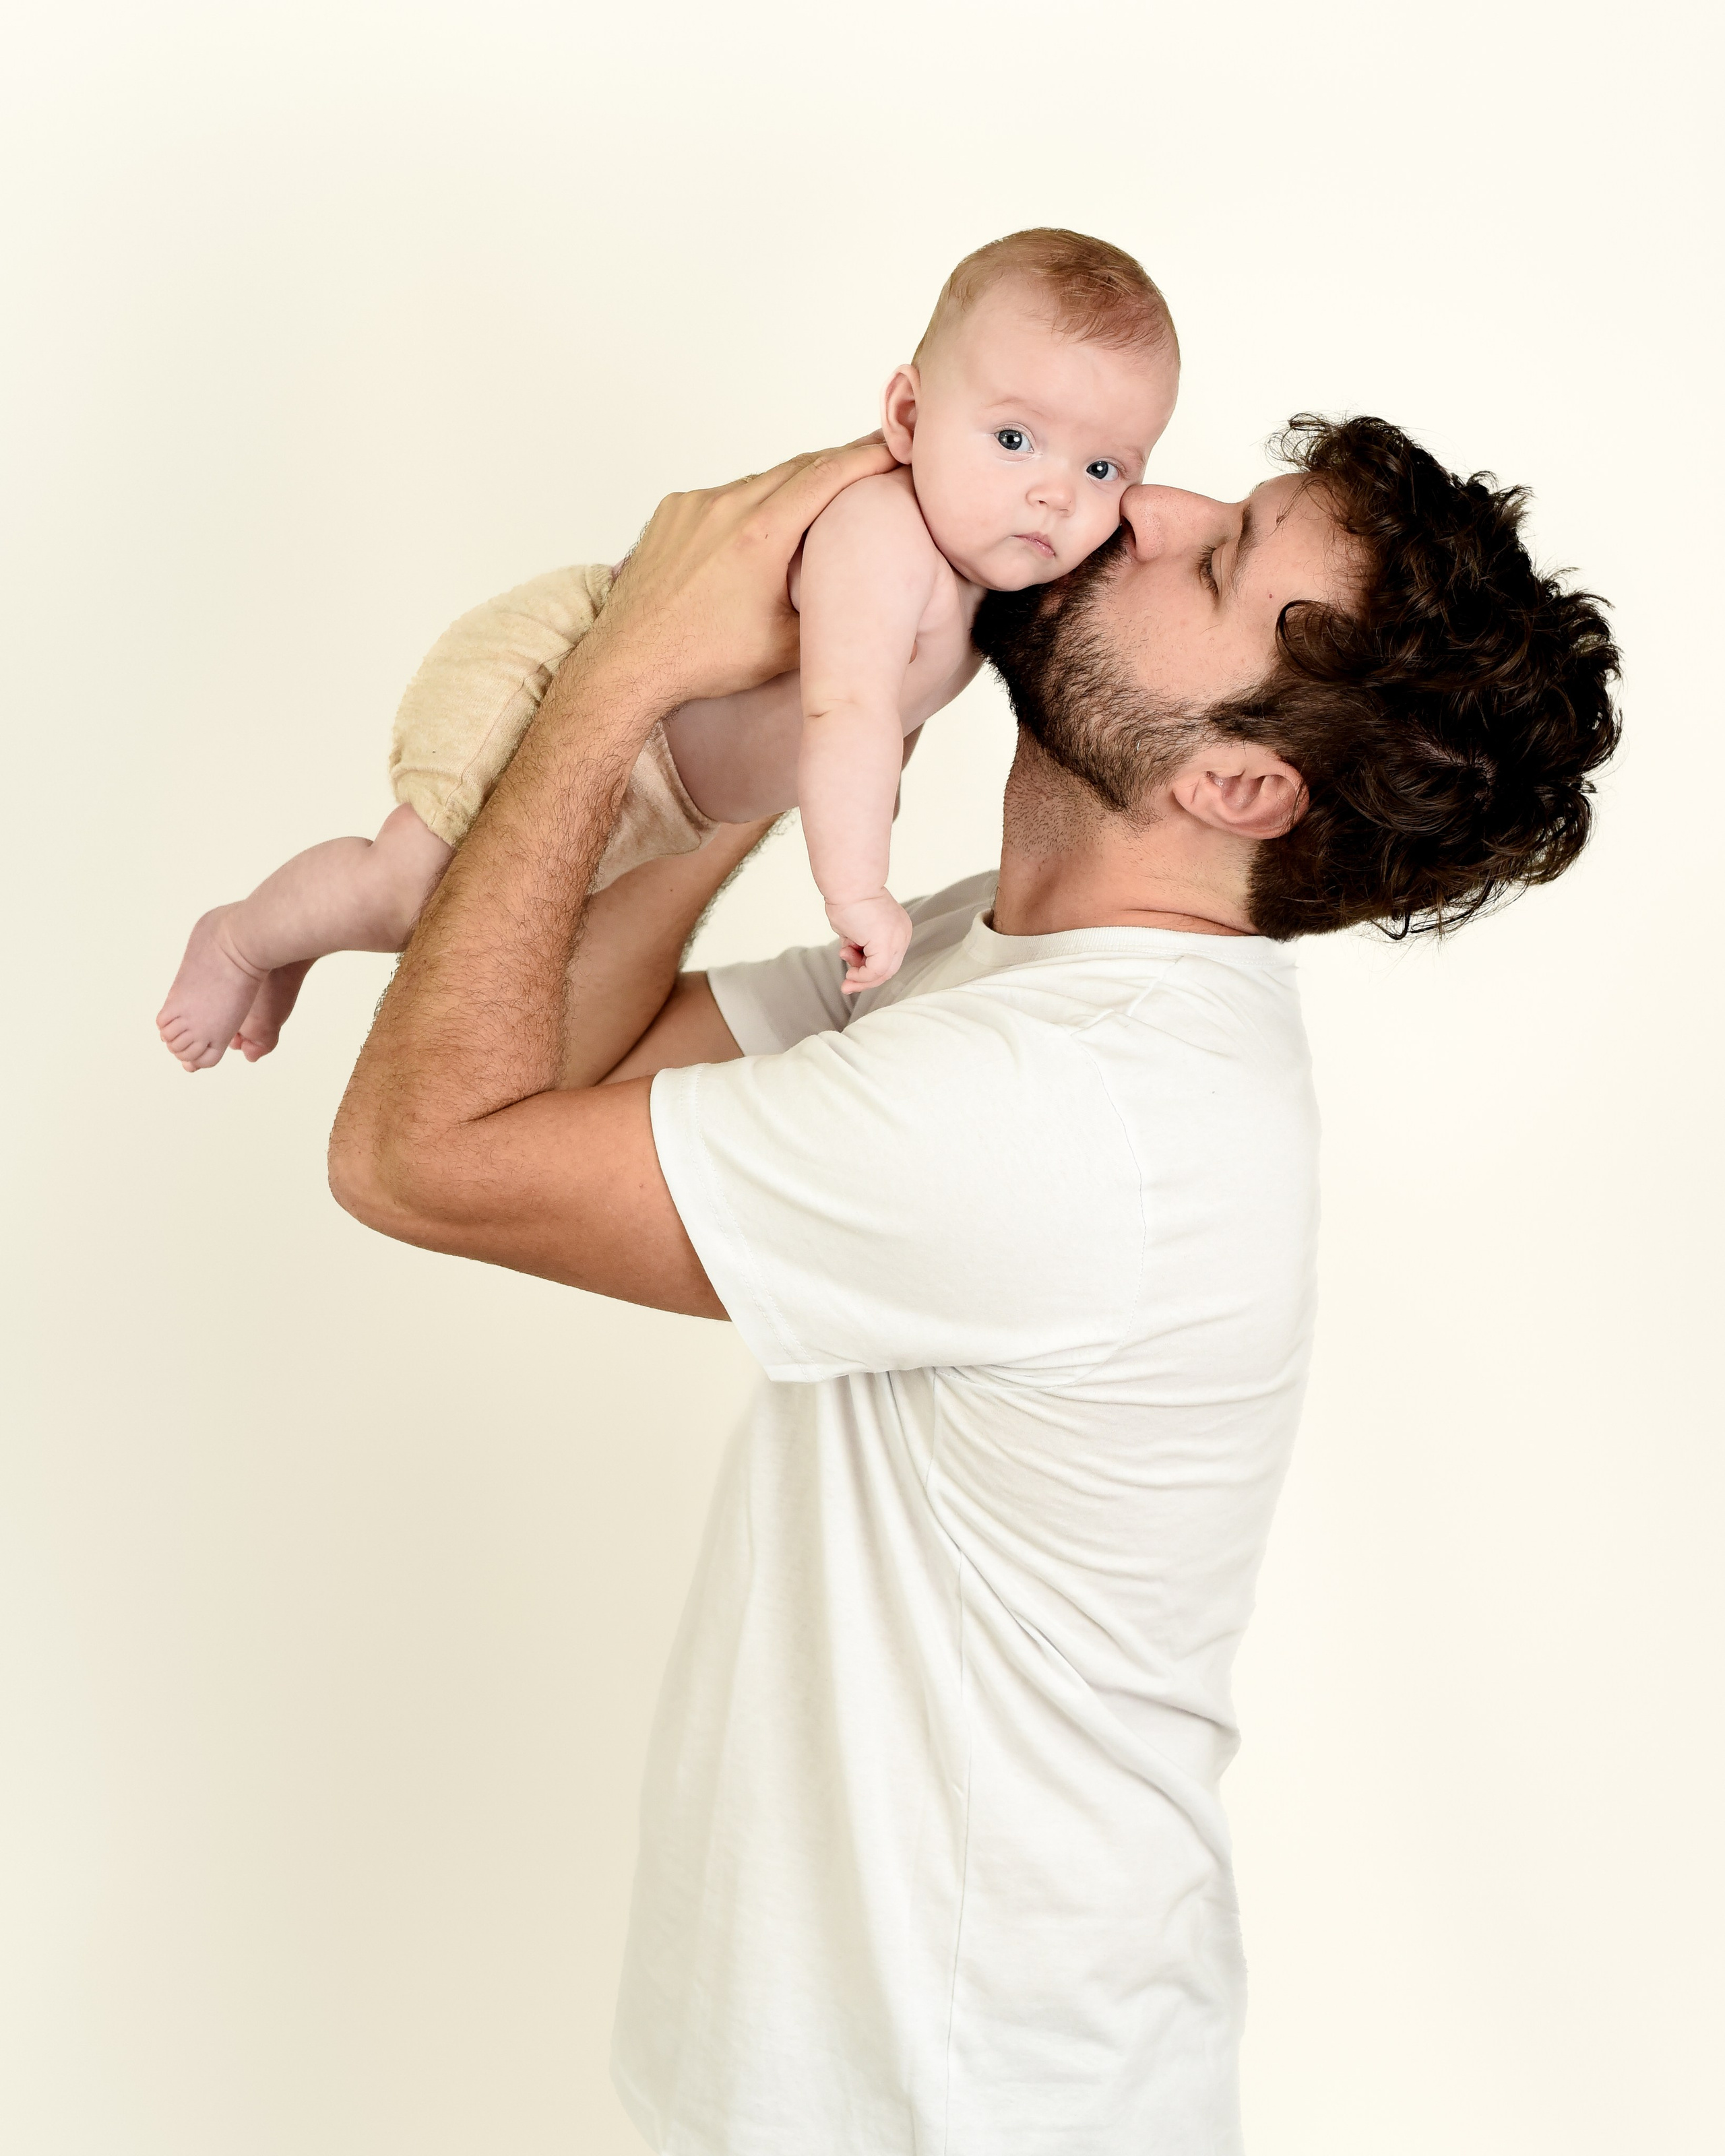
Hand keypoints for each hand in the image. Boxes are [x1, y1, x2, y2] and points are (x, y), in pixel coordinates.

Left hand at [594, 435, 896, 707]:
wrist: (631, 661)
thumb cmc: (703, 659)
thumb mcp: (786, 647)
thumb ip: (830, 613)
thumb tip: (872, 608)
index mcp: (761, 535)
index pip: (827, 476)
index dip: (867, 457)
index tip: (895, 447)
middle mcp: (726, 507)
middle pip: (797, 468)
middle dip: (838, 462)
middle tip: (871, 458)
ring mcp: (695, 505)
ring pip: (758, 482)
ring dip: (791, 487)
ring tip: (818, 499)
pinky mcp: (672, 512)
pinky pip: (722, 497)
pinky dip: (748, 504)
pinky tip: (758, 528)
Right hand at [827, 890, 912, 995]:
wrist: (848, 883)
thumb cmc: (846, 898)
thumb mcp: (854, 928)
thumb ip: (857, 945)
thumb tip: (851, 959)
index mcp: (898, 928)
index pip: (888, 959)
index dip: (869, 971)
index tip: (850, 976)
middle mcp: (903, 934)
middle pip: (888, 969)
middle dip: (865, 980)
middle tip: (846, 985)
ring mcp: (898, 940)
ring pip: (883, 973)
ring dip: (860, 975)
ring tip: (845, 956)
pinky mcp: (887, 945)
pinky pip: (876, 971)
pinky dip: (861, 977)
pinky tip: (850, 972)